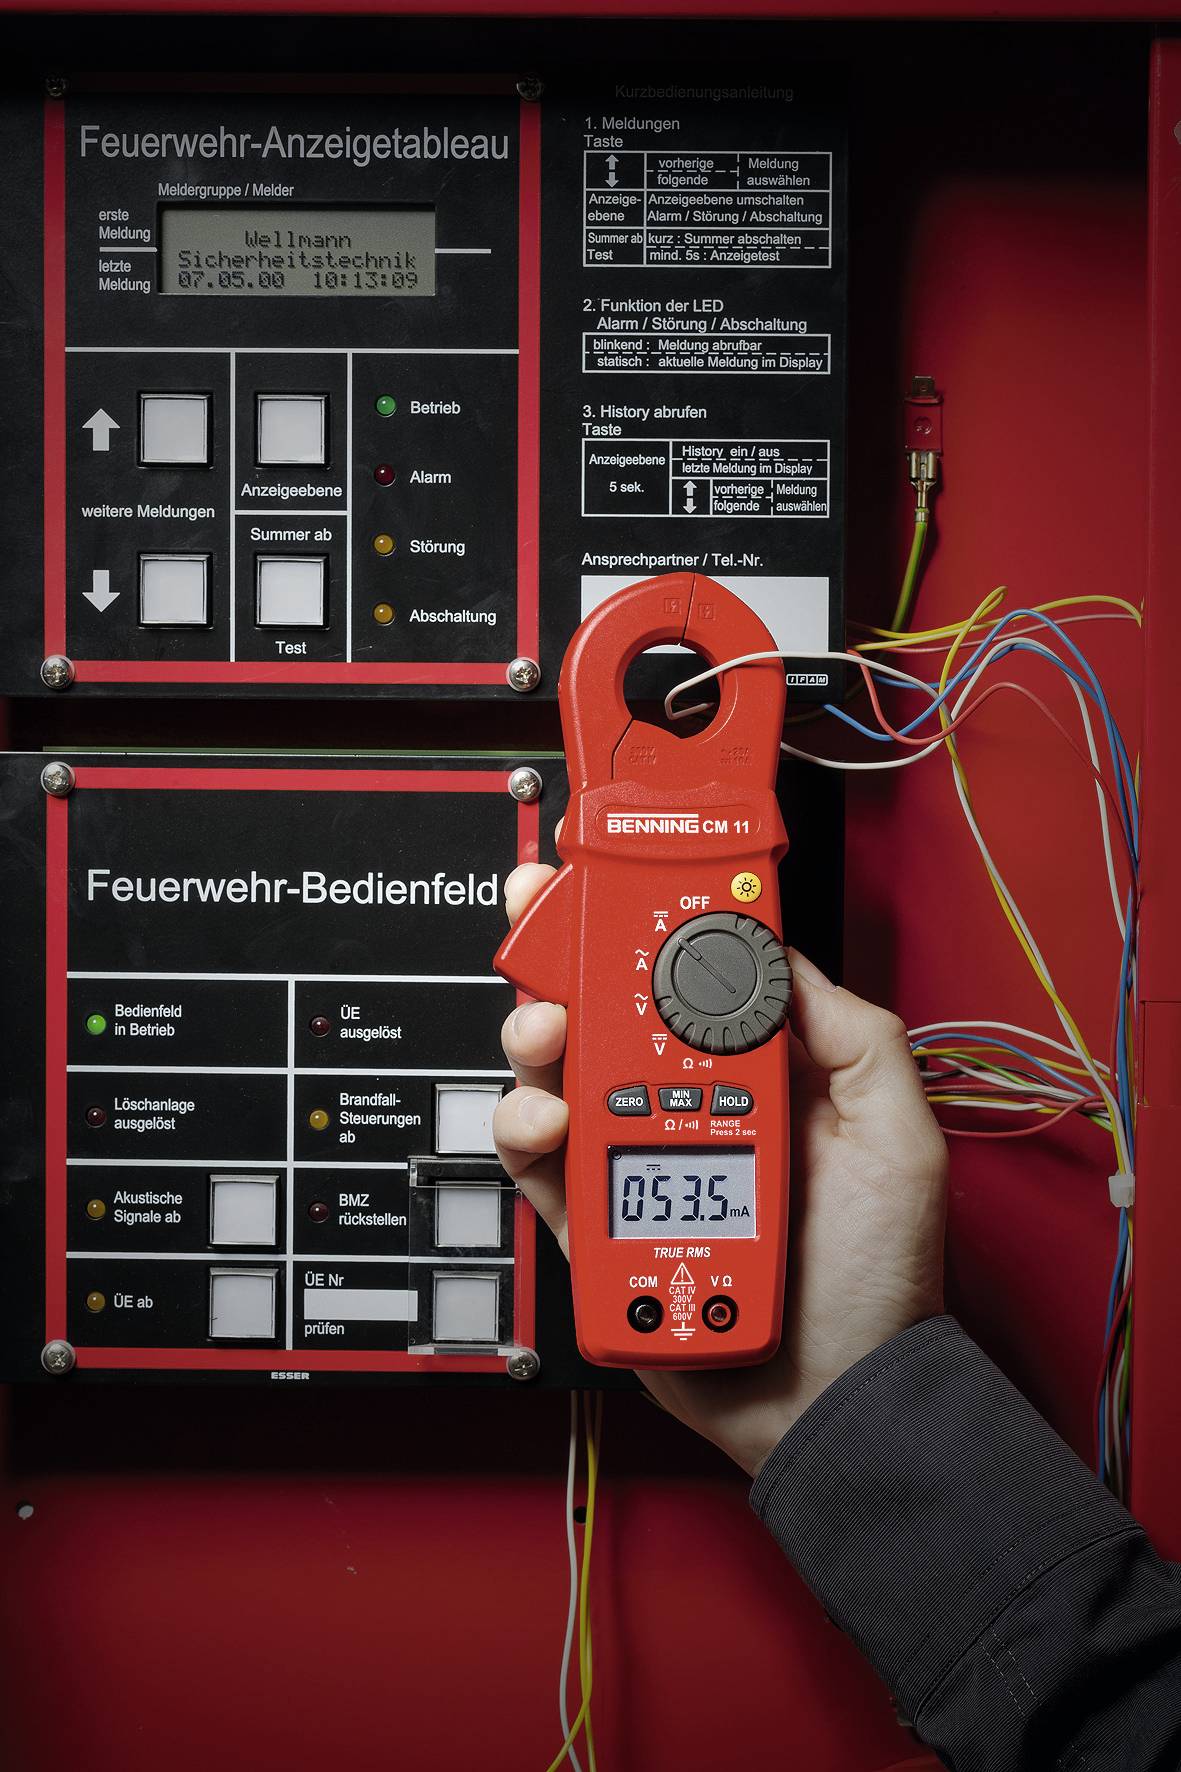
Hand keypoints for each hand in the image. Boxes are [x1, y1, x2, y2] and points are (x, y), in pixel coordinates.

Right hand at [493, 863, 948, 1477]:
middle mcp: (690, 1109)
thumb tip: (782, 958)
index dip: (644, 928)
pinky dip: (526, 1131)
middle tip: (546, 944)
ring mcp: (637, 1164)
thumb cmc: (877, 1279)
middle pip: (605, 1015)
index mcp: (756, 1077)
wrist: (835, 1400)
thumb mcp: (898, 1135)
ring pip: (558, 1078)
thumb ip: (854, 1037)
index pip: (689, 982)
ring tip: (549, 1043)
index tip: (609, 886)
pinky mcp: (595, 1223)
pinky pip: (539, 1165)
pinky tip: (549, 1121)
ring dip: (537, 1042)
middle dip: (563, 966)